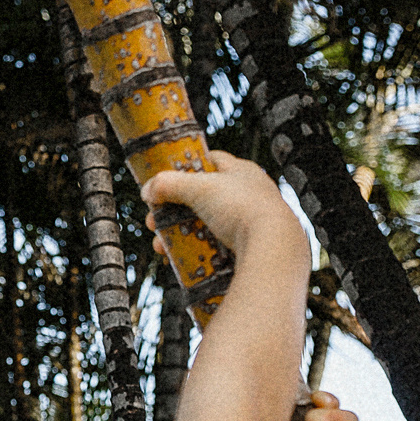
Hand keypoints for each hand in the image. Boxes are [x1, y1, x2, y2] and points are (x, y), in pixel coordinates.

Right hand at [140, 151, 310, 275]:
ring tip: (161, 246)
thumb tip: (147, 190)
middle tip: (153, 221)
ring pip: (204, 225)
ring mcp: (247, 221)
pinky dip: (194, 251)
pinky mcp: (246, 246)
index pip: (210, 160)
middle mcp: (247, 194)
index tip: (165, 179)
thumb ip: (169, 185)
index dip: (186, 167)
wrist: (272, 247)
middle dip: (172, 211)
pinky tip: (179, 259)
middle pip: (200, 198)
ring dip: (178, 234)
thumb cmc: (242, 208)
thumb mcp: (199, 189)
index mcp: (241, 171)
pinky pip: (213, 247)